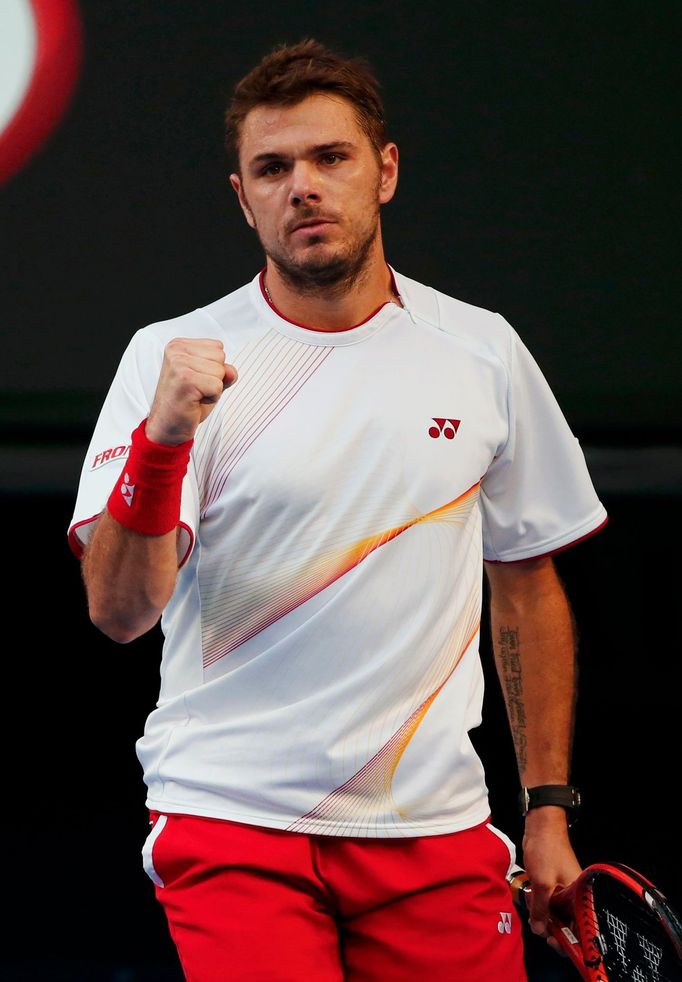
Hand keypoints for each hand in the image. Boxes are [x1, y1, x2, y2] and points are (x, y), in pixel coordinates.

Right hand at [146, 338, 237, 444]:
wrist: (167, 426)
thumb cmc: (187, 402)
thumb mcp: (209, 380)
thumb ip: (223, 370)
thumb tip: (231, 371)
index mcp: (179, 345)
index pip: (218, 347)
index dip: (213, 368)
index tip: (196, 380)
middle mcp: (176, 350)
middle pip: (220, 357)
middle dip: (214, 377)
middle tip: (195, 390)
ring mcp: (179, 363)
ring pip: (220, 371)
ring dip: (213, 388)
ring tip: (194, 395)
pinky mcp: (185, 379)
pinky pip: (218, 386)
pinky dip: (212, 398)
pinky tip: (195, 401)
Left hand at [522, 807, 581, 950]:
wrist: (541, 826)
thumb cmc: (547, 851)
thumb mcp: (542, 884)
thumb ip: (541, 909)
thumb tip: (539, 930)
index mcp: (581, 898)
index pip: (580, 929)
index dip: (568, 941)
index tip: (552, 942)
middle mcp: (576, 897)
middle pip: (567, 924)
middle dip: (550, 926)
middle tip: (538, 923)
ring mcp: (565, 891)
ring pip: (555, 913)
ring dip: (542, 913)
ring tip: (532, 903)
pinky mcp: (554, 885)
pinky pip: (548, 902)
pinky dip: (538, 903)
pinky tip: (530, 895)